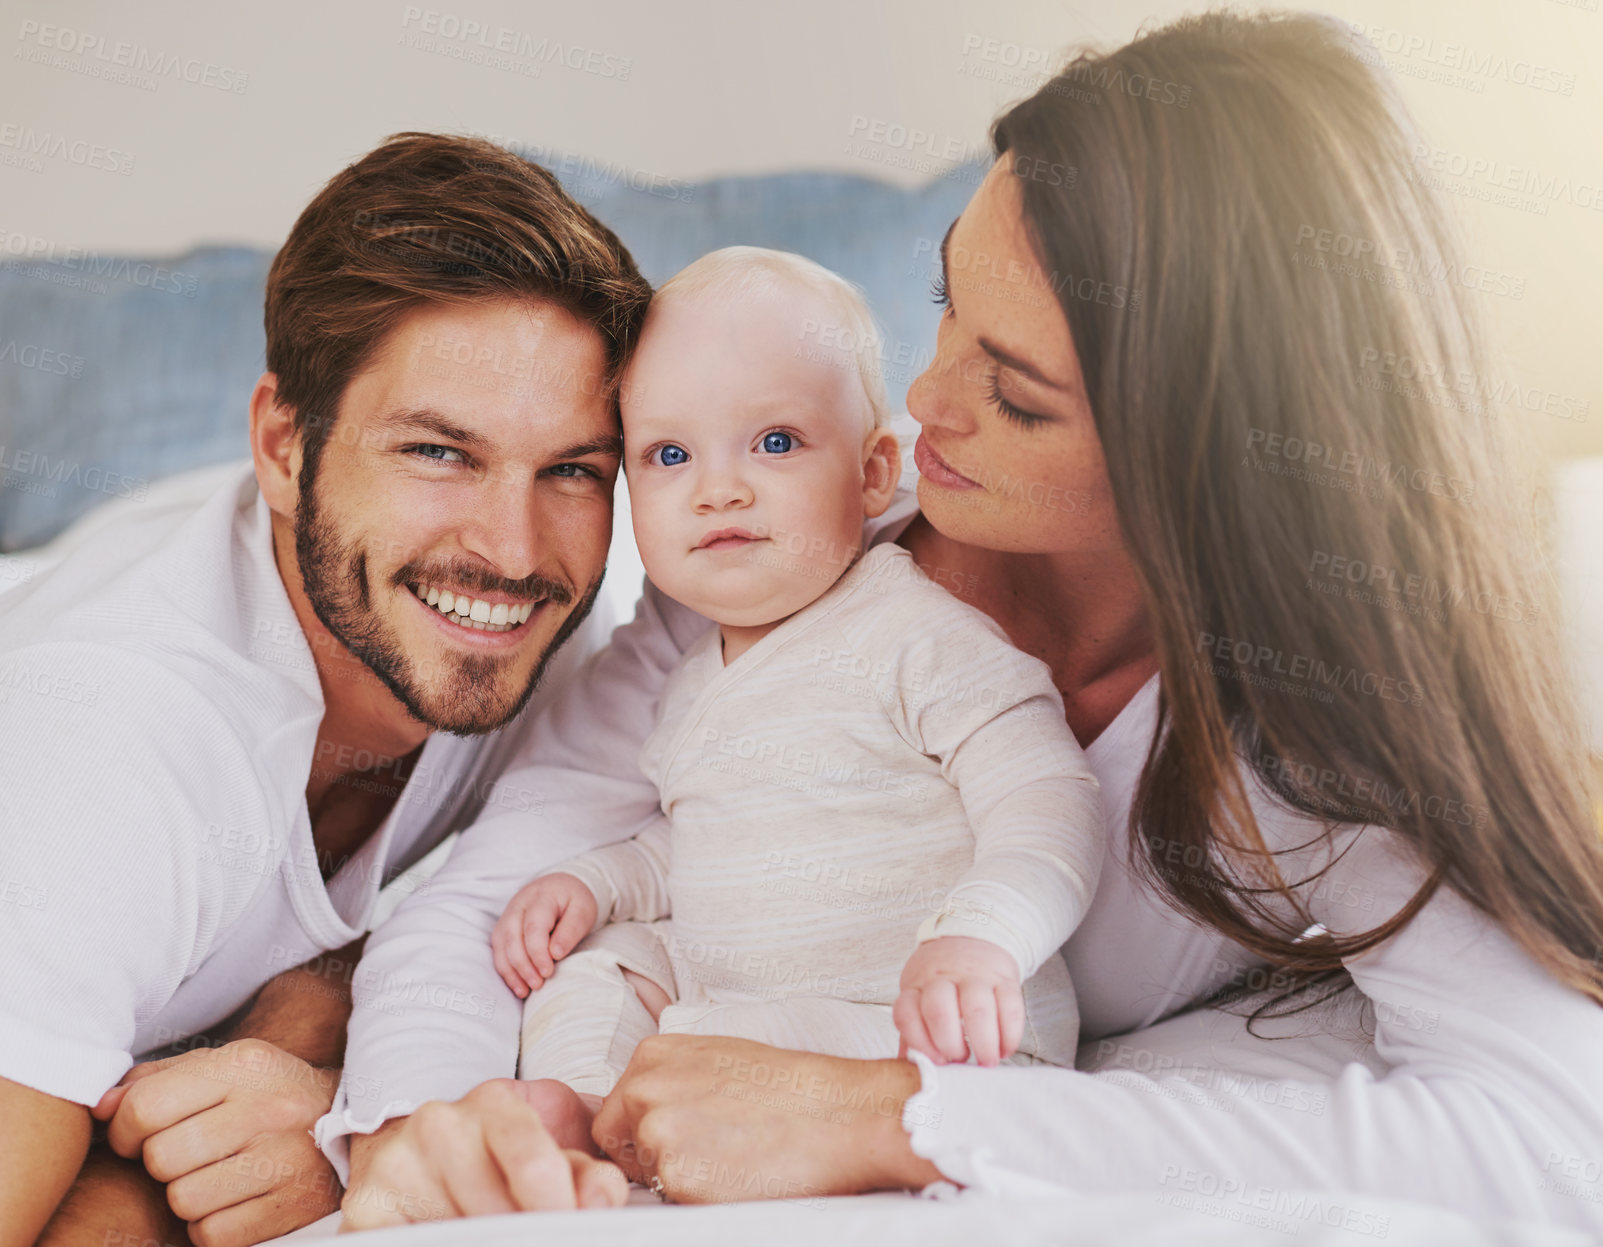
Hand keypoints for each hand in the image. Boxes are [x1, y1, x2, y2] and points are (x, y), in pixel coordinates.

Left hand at [91, 1038, 341, 1246]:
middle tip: (185, 1158)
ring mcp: (285, 1159)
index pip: (146, 1106)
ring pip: (183, 1200)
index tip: (138, 1137)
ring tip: (214, 1178)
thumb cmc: (269, 1096)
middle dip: (160, 1164)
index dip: (125, 1130)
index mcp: (245, 1066)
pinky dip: (212, 1227)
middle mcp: (268, 1108)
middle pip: (160, 1157)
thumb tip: (101, 1107)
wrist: (355, 1125)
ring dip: (187, 1197)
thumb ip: (157, 1080)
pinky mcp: (292, 1207)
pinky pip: (212, 1234)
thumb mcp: (224, 1068)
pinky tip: (234, 1203)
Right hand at [339, 1080, 626, 1229]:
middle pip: (495, 1210)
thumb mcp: (555, 1145)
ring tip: (503, 1234)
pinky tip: (462, 1237)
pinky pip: (408, 1242)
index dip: (558, 1206)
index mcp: (493, 1102)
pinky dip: (445, 1241)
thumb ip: (588, 1171)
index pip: (532, 1160)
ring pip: (455, 1232)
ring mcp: (397, 1166)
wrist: (422, 1145)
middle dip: (528, 1235)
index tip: (574, 1227)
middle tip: (545, 1237)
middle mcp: (438, 1126)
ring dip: (486, 1240)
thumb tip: (603, 1202)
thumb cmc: (500, 1151)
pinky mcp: (363, 1209)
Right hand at [491, 872, 597, 997]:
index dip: (538, 953)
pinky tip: (518, 986)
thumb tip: (555, 953)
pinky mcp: (504, 927)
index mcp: (542, 897)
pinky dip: (506, 970)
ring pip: (501, 944)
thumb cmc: (574, 901)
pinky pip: (498, 950)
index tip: (548, 972)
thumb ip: (571, 930)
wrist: (561, 887)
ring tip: (526, 991)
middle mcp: (519, 905)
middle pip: (512, 937)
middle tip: (538, 984)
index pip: (533, 927)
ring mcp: (508, 915)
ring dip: (512, 971)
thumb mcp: (583, 911)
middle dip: (523, 965)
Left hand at [592, 1034, 939, 1203]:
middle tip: (707, 1152)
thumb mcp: (716, 1060)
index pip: (615, 1109)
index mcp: (652, 1055)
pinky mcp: (677, 1176)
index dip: (643, 1131)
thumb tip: (646, 1112)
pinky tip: (737, 1174)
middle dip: (650, 1156)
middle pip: (618, 1143)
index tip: (680, 1135)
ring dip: (678, 1176)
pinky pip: (672, 1200)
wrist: (838, 1113)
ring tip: (731, 1157)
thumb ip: (671, 1080)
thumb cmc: (789, 1087)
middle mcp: (644, 1089)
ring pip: (647, 1174)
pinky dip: (700, 1195)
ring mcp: (657, 1132)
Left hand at [893, 936, 1022, 1065]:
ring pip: (977, 1009)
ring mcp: (974, 976)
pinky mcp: (1004, 978)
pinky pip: (1010, 1007)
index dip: (919, 1042)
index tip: (935, 1061)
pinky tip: (1005, 1049)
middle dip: (949, 1044)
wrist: (972, 936)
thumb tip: (910, 1072)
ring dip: (983, 1042)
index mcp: (916, 985)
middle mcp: (943, 978)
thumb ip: (913, 1031)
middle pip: (939, 1010)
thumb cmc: (942, 979)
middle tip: (959, 1061)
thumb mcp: (919, 995)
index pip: (907, 1013)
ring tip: (986, 1061)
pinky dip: (1009, 1034)